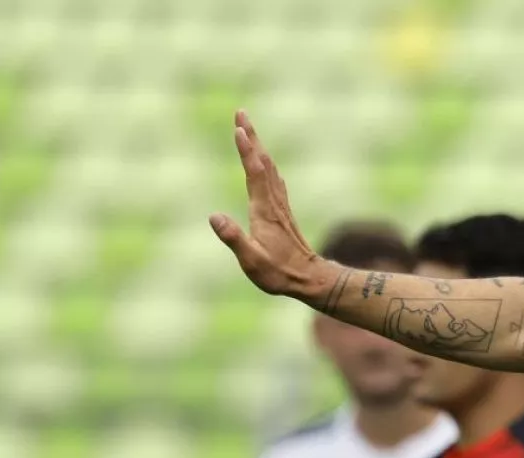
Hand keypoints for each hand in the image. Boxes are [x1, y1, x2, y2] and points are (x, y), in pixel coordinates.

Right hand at [209, 109, 328, 298]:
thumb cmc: (279, 273)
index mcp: (264, 211)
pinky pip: (273, 180)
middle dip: (251, 137)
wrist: (310, 279)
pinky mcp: (282, 213)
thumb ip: (234, 238)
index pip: (254, 173)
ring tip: (248, 129)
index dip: (246, 150)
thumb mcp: (251, 261)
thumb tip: (214, 217)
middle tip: (241, 113)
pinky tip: (267, 163)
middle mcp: (274, 203)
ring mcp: (280, 206)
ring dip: (258, 146)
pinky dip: (266, 164)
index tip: (238, 128)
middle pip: (262, 162)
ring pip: (269, 168)